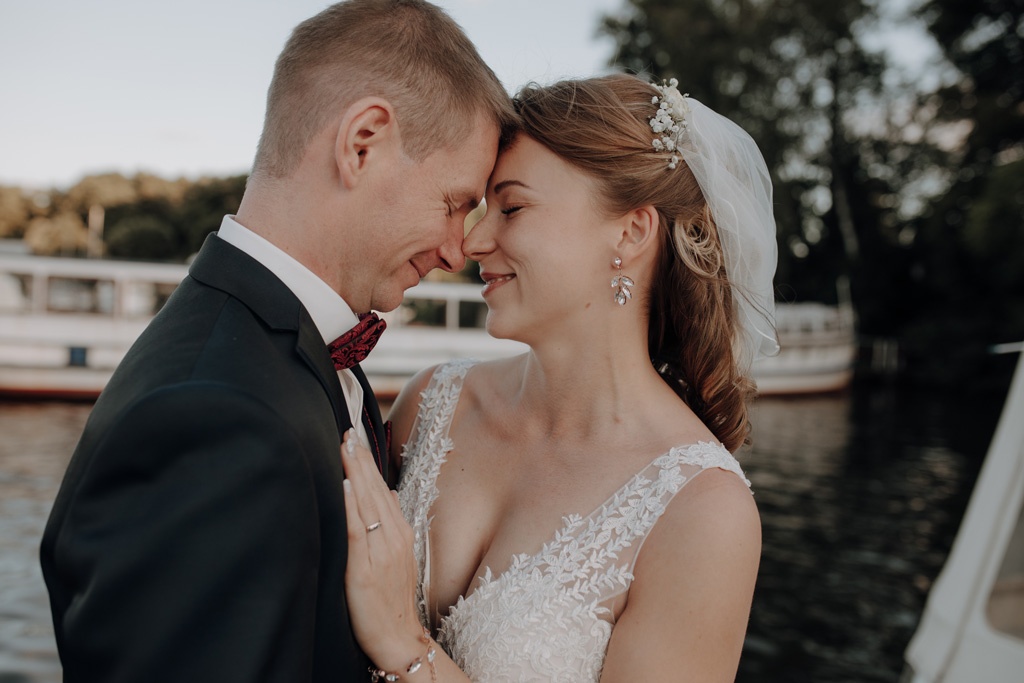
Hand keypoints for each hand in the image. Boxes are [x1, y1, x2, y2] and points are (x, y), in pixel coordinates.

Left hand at [340, 430, 423, 670]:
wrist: (399, 638)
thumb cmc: (392, 599)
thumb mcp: (397, 557)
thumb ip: (389, 525)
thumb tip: (383, 493)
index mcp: (400, 532)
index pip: (381, 488)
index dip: (367, 462)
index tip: (355, 437)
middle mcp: (394, 536)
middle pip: (374, 489)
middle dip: (359, 458)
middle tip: (347, 430)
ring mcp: (381, 552)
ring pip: (366, 503)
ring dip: (354, 472)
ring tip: (344, 446)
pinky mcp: (365, 569)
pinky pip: (358, 531)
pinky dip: (351, 506)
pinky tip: (345, 485)